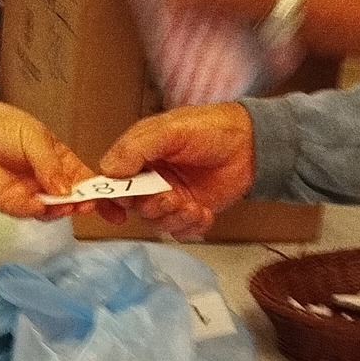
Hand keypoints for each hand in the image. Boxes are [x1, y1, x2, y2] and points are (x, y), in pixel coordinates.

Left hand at [0, 69, 92, 216]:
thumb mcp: (35, 137)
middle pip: (74, 200)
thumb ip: (52, 164)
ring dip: (63, 209)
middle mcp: (48, 181)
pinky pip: (29, 213)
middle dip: (85, 204)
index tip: (119, 203)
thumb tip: (67, 192)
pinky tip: (42, 203)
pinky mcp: (10, 204)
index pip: (86, 181)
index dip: (103, 192)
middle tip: (92, 204)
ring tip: (70, 203)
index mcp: (60, 162)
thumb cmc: (1, 126)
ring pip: (54, 210)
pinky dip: (38, 211)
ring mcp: (30, 194)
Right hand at [100, 103, 255, 238]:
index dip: (107, 200)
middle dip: (151, 207)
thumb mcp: (169, 130)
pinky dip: (191, 227)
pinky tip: (205, 212)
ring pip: (156, 223)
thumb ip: (136, 148)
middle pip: (134, 207)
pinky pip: (180, 231)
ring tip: (192, 206)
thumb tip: (108, 171)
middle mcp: (151, 179)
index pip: (111, 182)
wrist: (252, 144)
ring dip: (172, 219)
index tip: (116, 212)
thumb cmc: (210, 128)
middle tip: (170, 198)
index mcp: (139, 157)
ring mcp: (171, 197)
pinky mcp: (191, 212)